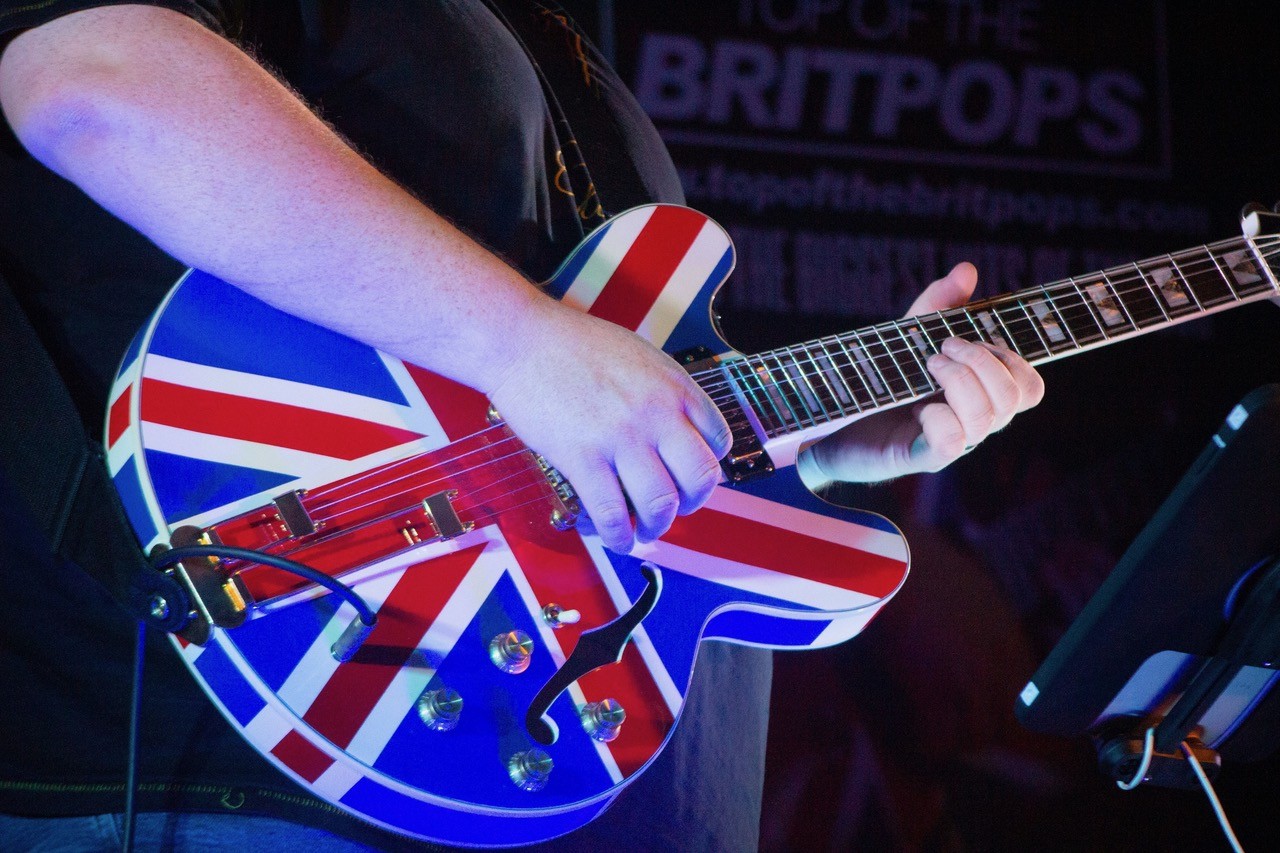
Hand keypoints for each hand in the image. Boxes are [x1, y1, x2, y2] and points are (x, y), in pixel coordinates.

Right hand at [487, 297, 730, 552]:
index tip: (689, 478)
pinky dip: (618, 536)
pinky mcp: (583, 457)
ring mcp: (621, 437)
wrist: (522, 340)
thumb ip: (662, 392)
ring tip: (643, 530)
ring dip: (655, 527)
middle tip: (675, 509)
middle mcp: (656, 413)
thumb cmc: (573, 345)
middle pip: (699, 479)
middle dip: (691, 505)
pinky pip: (612, 513)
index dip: (707, 468)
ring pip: (659, 504)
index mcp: (674, 386)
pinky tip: (615, 538)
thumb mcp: (639, 356)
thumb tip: (674, 428)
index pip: (718, 441)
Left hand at [800, 263, 1043, 484]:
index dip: (1013, 361)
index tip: (968, 338)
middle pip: (1016, 398)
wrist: (832, 419)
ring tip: (927, 365)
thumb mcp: (909, 336)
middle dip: (983, 361)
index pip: (1030, 389)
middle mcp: (974, 420)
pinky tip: (915, 409)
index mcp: (980, 394)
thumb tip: (967, 270)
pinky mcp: (923, 458)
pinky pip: (951, 442)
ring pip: (988, 419)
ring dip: (960, 380)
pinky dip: (938, 418)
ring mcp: (953, 442)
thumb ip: (939, 304)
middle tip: (940, 348)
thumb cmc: (880, 380)